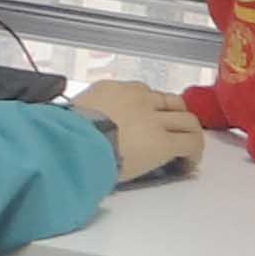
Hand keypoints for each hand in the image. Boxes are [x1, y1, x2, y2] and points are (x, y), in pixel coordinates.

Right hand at [80, 78, 208, 183]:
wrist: (70, 145)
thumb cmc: (61, 133)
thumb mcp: (70, 113)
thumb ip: (85, 114)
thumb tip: (87, 127)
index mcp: (110, 89)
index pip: (142, 92)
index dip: (150, 107)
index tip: (146, 121)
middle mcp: (137, 98)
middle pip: (172, 102)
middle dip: (175, 117)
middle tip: (172, 133)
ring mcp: (154, 119)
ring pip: (188, 120)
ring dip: (189, 134)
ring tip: (184, 151)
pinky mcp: (164, 142)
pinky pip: (191, 143)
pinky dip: (193, 154)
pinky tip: (187, 166)